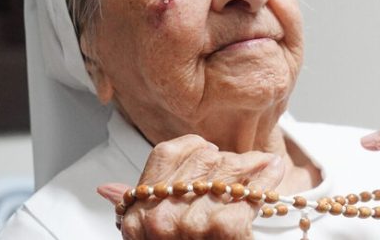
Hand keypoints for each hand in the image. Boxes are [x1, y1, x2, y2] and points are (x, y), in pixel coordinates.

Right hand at [98, 134, 284, 239]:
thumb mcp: (149, 236)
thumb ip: (133, 208)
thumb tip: (107, 189)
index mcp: (139, 214)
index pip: (166, 154)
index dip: (193, 148)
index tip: (211, 151)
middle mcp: (159, 217)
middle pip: (201, 161)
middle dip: (228, 161)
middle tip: (247, 164)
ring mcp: (191, 223)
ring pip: (227, 172)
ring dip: (252, 168)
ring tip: (265, 166)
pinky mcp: (223, 230)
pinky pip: (249, 193)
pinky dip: (266, 183)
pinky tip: (272, 175)